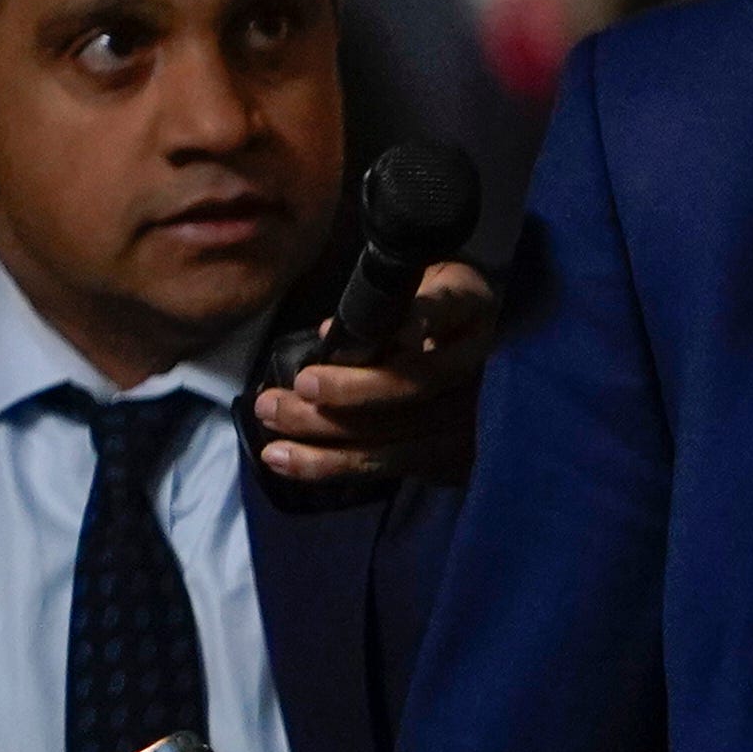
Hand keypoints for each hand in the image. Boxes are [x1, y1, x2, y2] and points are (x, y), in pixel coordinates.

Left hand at [254, 259, 494, 483]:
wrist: (474, 352)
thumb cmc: (431, 307)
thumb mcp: (419, 284)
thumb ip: (384, 304)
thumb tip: (332, 334)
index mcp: (471, 309)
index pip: (438, 313)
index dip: (397, 325)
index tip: (331, 349)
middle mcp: (481, 365)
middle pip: (411, 387)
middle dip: (344, 394)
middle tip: (287, 393)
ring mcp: (472, 418)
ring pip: (394, 438)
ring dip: (324, 441)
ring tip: (271, 431)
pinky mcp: (451, 457)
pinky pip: (386, 467)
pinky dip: (331, 466)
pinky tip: (287, 461)